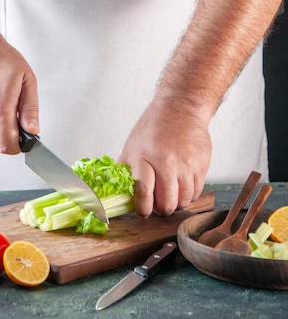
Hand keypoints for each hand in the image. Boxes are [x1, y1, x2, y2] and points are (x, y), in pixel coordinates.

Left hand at [117, 99, 211, 216]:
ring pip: (183, 201)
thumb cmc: (155, 126)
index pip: (144, 193)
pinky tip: (182, 185)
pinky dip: (188, 194)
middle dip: (161, 209)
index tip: (143, 212)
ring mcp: (186, 164)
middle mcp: (166, 162)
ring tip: (171, 194)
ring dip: (176, 203)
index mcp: (144, 156)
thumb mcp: (132, 145)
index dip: (143, 209)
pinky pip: (196, 192)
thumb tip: (116, 191)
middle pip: (166, 203)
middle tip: (158, 205)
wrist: (181, 107)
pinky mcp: (202, 164)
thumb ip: (125, 169)